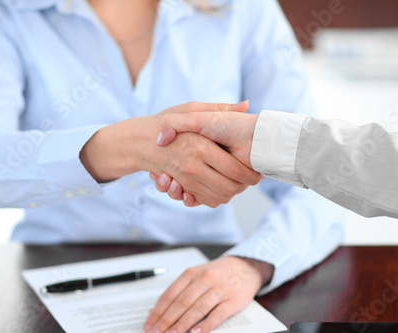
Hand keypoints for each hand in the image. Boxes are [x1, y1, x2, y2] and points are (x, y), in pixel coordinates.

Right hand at [80, 101, 261, 206]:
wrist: (140, 141)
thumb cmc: (168, 121)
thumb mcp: (192, 109)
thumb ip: (219, 108)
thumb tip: (246, 104)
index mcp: (200, 147)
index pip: (235, 170)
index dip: (250, 174)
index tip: (258, 172)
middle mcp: (192, 167)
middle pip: (229, 188)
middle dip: (243, 187)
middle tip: (250, 179)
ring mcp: (185, 180)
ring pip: (218, 198)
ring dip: (230, 194)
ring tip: (236, 183)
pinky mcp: (181, 188)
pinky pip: (203, 201)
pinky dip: (213, 199)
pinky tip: (217, 187)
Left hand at [143, 256, 273, 332]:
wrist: (246, 267)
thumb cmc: (218, 274)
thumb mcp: (197, 276)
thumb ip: (180, 291)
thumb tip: (157, 311)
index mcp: (192, 273)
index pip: (170, 294)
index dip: (158, 311)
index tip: (149, 325)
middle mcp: (204, 279)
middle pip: (182, 303)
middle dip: (167, 320)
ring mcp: (220, 289)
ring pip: (197, 308)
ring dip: (183, 324)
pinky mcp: (233, 300)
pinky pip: (218, 314)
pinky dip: (206, 324)